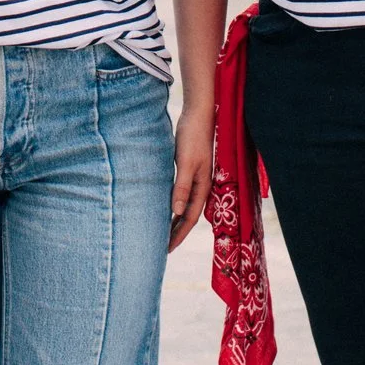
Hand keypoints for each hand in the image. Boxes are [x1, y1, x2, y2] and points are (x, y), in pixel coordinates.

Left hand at [169, 100, 215, 251]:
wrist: (198, 115)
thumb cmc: (192, 136)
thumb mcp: (186, 162)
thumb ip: (182, 186)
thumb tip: (176, 212)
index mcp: (202, 187)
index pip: (189, 218)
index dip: (178, 235)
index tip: (166, 250)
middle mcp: (201, 186)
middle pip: (187, 216)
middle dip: (176, 233)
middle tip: (161, 249)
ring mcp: (196, 178)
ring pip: (184, 206)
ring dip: (174, 221)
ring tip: (162, 234)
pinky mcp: (189, 170)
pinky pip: (181, 194)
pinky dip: (173, 205)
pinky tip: (164, 208)